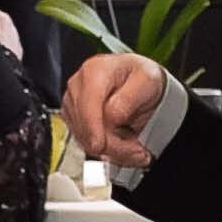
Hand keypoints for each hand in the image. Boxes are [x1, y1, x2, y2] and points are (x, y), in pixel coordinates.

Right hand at [61, 50, 169, 168]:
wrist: (138, 81)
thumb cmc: (142, 77)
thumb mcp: (147, 80)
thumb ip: (128, 98)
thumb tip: (112, 117)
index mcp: (94, 71)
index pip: (87, 105)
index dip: (92, 128)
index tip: (100, 145)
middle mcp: (78, 86)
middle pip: (86, 127)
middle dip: (114, 145)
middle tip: (139, 150)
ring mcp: (73, 104)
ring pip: (86, 140)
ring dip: (113, 150)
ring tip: (135, 145)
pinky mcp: (74, 119)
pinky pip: (86, 143)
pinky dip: (107, 150)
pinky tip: (123, 143)